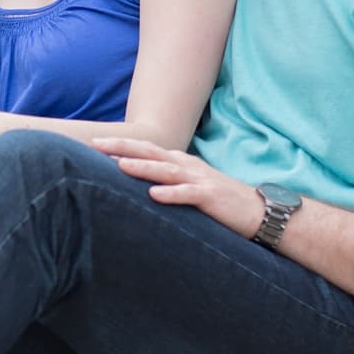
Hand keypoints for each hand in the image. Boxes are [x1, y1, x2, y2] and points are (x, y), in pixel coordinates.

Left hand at [92, 136, 263, 238]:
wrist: (259, 211)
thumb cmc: (221, 201)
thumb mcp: (191, 186)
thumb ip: (167, 181)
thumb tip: (138, 184)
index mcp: (181, 163)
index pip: (146, 149)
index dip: (121, 145)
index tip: (94, 143)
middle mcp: (188, 166)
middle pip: (151, 152)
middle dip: (123, 147)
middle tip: (95, 144)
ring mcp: (200, 180)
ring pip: (167, 171)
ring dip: (143, 168)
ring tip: (119, 165)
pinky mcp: (211, 198)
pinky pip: (189, 195)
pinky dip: (172, 195)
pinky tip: (154, 196)